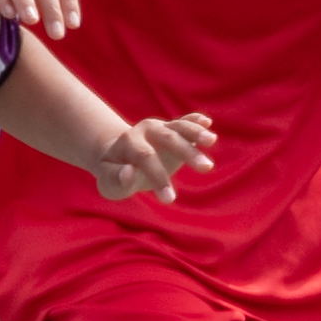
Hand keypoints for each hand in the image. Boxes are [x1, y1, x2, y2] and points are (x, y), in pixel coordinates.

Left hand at [94, 113, 216, 202]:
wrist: (118, 157)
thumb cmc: (114, 175)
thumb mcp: (109, 183)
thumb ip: (116, 179)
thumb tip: (128, 171)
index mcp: (128, 142)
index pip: (146, 157)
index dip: (159, 178)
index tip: (169, 200)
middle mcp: (145, 130)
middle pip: (168, 137)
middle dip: (187, 152)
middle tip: (207, 168)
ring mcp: (160, 128)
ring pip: (179, 126)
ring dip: (196, 132)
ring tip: (211, 140)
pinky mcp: (173, 130)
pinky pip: (184, 122)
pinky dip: (195, 121)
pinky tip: (207, 122)